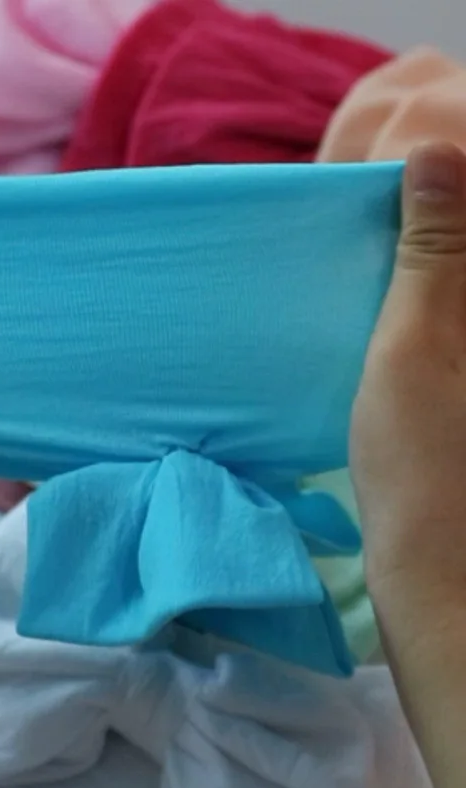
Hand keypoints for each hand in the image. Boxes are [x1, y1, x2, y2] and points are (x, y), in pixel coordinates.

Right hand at [352, 142, 465, 593]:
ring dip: (435, 265)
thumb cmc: (424, 463)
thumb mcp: (415, 345)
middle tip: (388, 220)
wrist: (447, 577)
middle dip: (440, 227)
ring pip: (461, 292)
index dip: (448, 189)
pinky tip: (401, 310)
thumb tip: (436, 151)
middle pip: (463, 256)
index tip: (403, 181)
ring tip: (387, 260)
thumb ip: (434, 252)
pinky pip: (458, 327)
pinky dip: (435, 305)